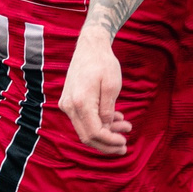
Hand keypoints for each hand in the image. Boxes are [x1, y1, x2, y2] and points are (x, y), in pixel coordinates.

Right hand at [59, 30, 131, 153]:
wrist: (90, 46)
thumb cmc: (103, 63)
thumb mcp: (112, 86)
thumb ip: (108, 110)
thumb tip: (106, 129)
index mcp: (81, 102)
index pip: (94, 132)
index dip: (109, 142)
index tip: (124, 142)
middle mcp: (69, 106)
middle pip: (87, 136)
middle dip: (107, 144)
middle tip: (124, 145)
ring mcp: (67, 104)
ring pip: (85, 129)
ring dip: (105, 133)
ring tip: (126, 127)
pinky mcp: (69, 101)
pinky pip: (83, 119)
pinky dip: (98, 123)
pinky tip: (116, 119)